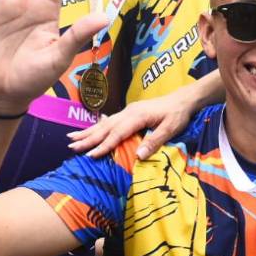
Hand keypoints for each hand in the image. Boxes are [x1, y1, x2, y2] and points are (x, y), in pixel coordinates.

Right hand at [67, 88, 196, 158]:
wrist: (183, 99)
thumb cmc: (178, 115)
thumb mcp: (170, 128)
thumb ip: (154, 141)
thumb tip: (138, 156)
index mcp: (137, 116)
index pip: (117, 133)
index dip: (104, 145)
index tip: (90, 155)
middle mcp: (129, 112)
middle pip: (105, 127)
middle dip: (88, 137)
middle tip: (71, 146)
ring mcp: (128, 111)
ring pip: (105, 123)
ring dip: (88, 131)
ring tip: (72, 137)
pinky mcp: (130, 112)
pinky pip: (110, 120)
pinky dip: (98, 126)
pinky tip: (90, 129)